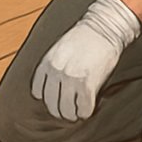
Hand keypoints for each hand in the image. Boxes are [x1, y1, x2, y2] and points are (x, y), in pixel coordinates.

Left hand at [32, 0, 140, 120]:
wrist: (104, 27)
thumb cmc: (84, 37)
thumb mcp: (59, 50)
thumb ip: (54, 67)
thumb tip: (54, 87)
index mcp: (46, 63)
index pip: (38, 92)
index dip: (47, 99)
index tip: (55, 100)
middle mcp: (55, 73)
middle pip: (51, 104)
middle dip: (59, 111)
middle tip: (67, 111)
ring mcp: (71, 79)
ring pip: (66, 110)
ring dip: (72, 114)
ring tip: (77, 113)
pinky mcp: (88, 84)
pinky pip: (83, 108)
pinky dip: (85, 112)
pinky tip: (87, 110)